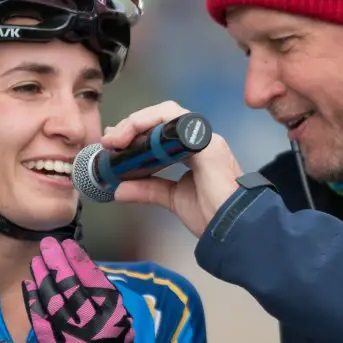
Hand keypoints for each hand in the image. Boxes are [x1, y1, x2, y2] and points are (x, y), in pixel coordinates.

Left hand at [23, 238, 134, 342]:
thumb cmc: (113, 342)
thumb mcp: (118, 316)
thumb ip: (103, 293)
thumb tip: (81, 264)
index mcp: (110, 313)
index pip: (92, 279)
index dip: (78, 259)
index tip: (67, 243)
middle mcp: (90, 321)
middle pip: (69, 285)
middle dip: (57, 262)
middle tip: (47, 244)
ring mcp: (68, 333)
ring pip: (52, 298)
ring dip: (42, 277)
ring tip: (37, 260)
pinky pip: (39, 317)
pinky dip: (32, 299)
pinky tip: (28, 283)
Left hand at [102, 100, 242, 236]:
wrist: (232, 229)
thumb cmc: (212, 214)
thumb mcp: (172, 198)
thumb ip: (147, 190)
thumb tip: (119, 189)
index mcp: (193, 151)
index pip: (161, 129)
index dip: (136, 130)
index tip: (113, 143)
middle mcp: (199, 140)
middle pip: (162, 116)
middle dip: (133, 124)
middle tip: (110, 140)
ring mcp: (204, 139)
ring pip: (169, 113)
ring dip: (139, 121)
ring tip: (118, 138)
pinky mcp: (207, 144)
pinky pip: (178, 122)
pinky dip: (153, 124)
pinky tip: (135, 139)